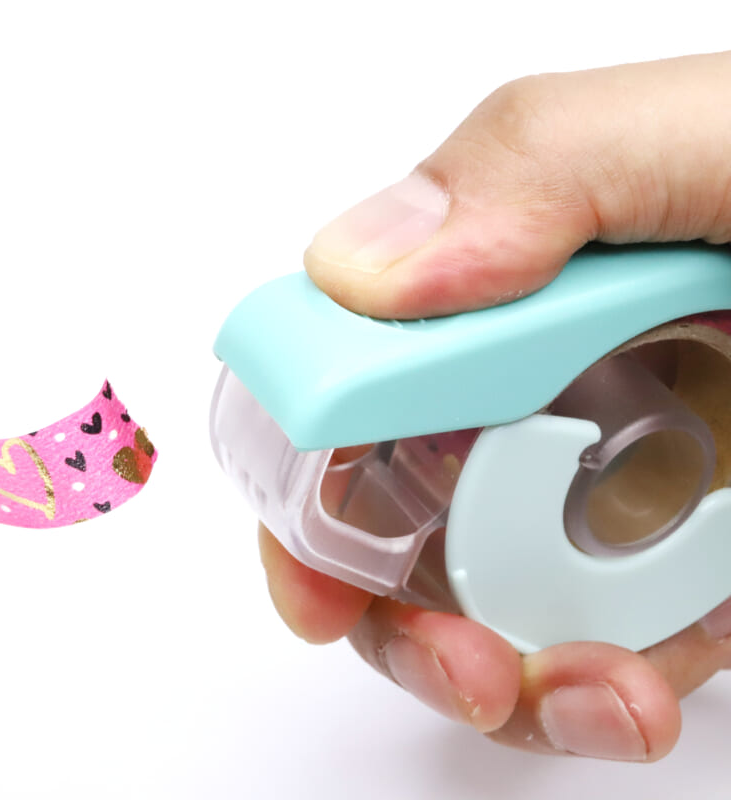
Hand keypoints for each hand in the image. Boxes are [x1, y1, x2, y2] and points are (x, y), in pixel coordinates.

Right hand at [263, 51, 730, 761]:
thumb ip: (548, 163)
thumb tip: (355, 271)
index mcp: (531, 263)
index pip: (359, 358)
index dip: (306, 456)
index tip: (316, 554)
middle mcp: (560, 366)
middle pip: (394, 493)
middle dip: (383, 596)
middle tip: (446, 656)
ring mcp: (628, 465)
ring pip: (479, 586)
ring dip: (487, 668)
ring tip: (560, 693)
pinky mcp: (699, 555)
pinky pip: (601, 638)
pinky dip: (587, 693)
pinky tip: (620, 699)